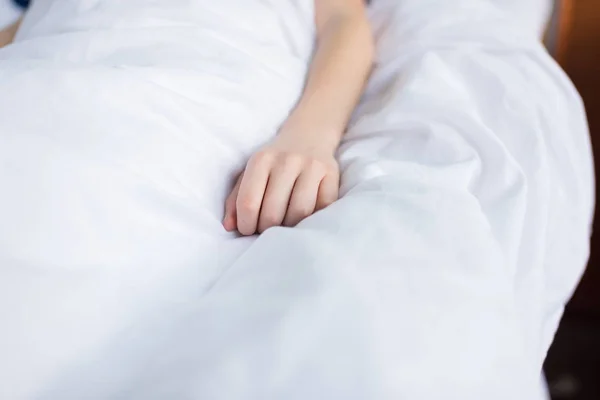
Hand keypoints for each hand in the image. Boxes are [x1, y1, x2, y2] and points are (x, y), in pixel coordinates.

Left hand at [223, 131, 339, 235]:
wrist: (309, 135)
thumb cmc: (275, 162)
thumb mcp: (251, 173)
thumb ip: (236, 199)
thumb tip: (229, 227)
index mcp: (262, 160)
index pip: (249, 202)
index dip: (246, 225)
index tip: (248, 231)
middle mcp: (287, 160)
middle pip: (273, 212)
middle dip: (267, 230)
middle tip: (267, 231)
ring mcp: (312, 166)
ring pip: (300, 212)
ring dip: (290, 228)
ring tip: (285, 226)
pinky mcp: (331, 173)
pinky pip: (323, 208)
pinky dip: (313, 219)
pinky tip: (305, 218)